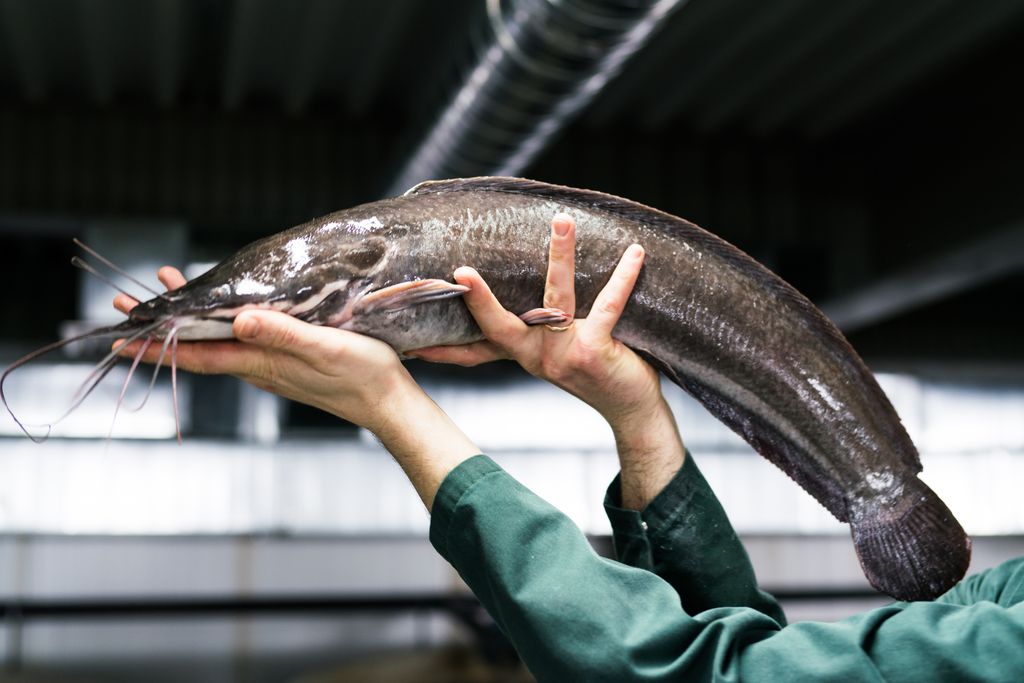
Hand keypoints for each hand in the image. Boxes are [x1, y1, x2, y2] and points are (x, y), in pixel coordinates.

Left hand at [113, 267, 415, 432]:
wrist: (389, 403)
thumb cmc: (364, 374)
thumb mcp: (326, 348)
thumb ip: (283, 334)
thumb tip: (238, 322)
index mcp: (262, 363)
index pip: (197, 354)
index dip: (157, 346)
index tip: (122, 336)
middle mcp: (259, 368)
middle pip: (198, 348)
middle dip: (162, 327)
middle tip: (128, 303)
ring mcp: (272, 368)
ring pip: (218, 344)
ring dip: (189, 322)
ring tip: (170, 297)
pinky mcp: (287, 364)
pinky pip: (241, 345)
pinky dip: (220, 327)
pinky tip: (226, 316)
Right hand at [410, 214, 684, 509]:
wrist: (632, 410)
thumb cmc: (598, 373)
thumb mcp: (559, 354)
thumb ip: (541, 328)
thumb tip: (534, 288)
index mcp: (524, 355)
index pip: (474, 352)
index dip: (443, 348)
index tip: (411, 343)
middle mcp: (537, 356)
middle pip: (498, 326)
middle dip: (478, 299)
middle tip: (461, 272)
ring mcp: (563, 354)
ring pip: (556, 298)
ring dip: (560, 256)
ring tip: (562, 221)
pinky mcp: (594, 350)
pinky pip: (607, 305)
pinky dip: (623, 276)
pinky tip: (634, 253)